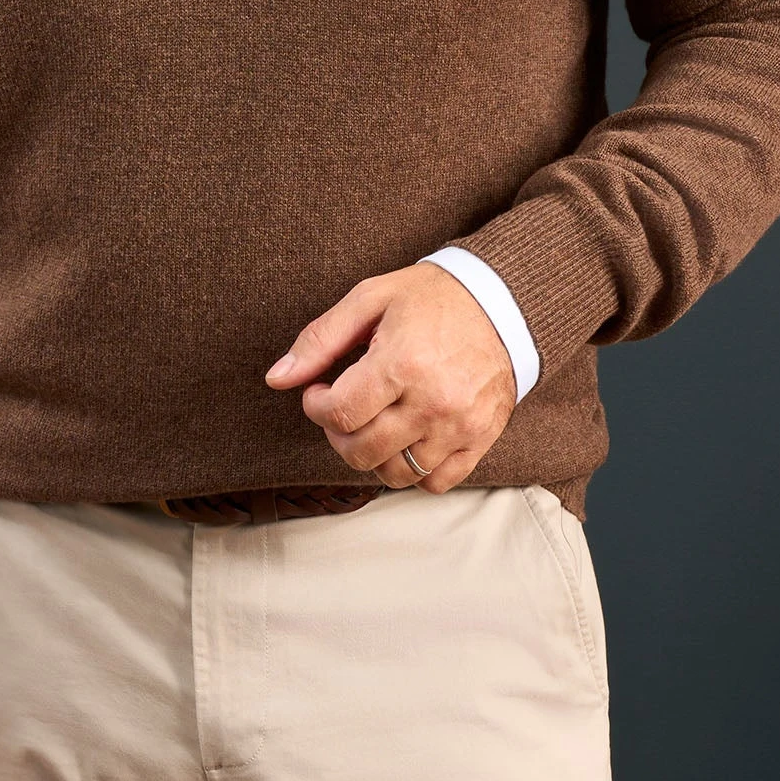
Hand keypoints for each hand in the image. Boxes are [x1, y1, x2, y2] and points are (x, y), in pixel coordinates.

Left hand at [264, 263, 518, 490]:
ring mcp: (459, 426)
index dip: (315, 407)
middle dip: (337, 434)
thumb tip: (277, 378)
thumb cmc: (431, 297)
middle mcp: (432, 402)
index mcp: (401, 364)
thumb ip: (320, 340)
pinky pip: (436, 482)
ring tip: (373, 423)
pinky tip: (406, 439)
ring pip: (396, 474)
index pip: (338, 415)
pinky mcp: (480, 439)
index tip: (319, 391)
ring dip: (372, 455)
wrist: (502, 302)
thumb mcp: (370, 299)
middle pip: (362, 451)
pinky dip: (414, 471)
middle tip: (342, 409)